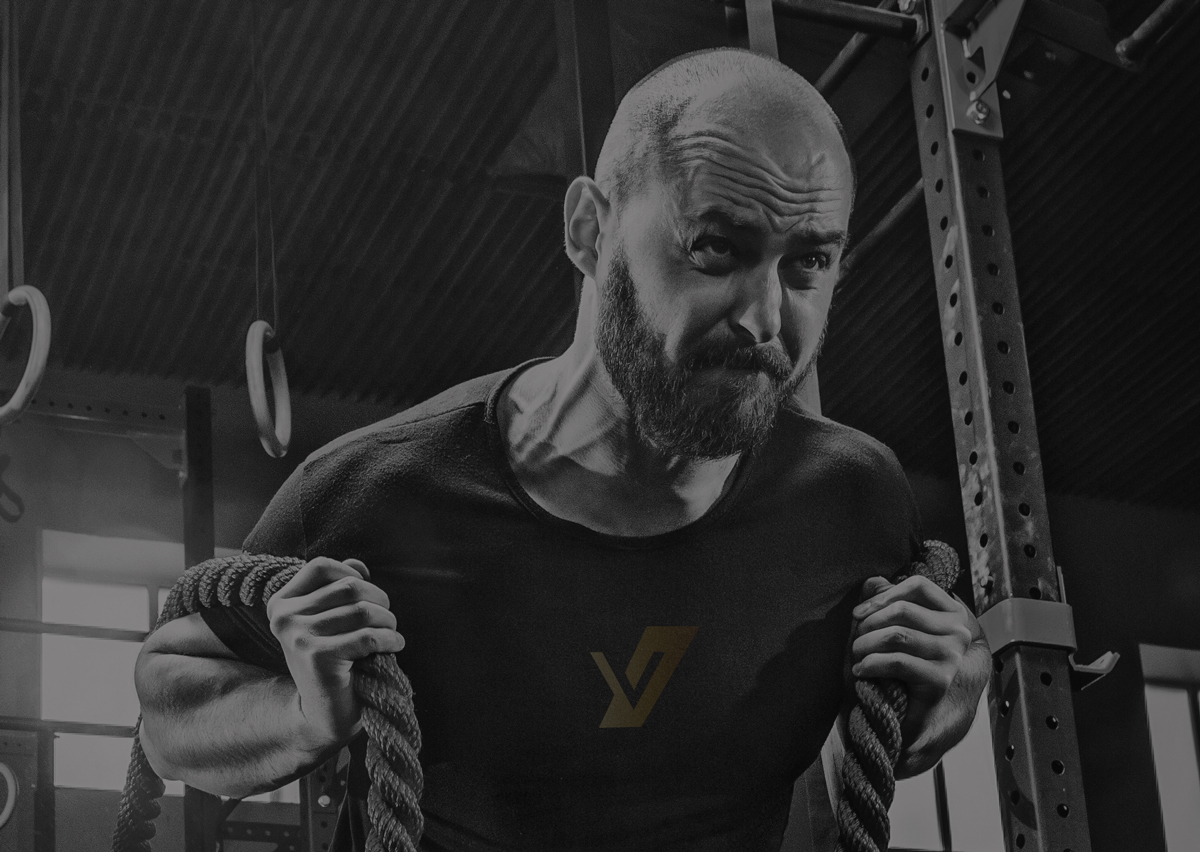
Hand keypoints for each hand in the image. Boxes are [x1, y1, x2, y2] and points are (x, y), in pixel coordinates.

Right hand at [266, 557, 403, 755]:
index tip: (367, 597)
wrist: (324, 716)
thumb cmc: (334, 663)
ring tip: (391, 635)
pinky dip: (390, 640)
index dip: (352, 576)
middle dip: (380, 601)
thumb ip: (339, 588)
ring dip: (388, 622)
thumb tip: (357, 565)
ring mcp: (298, 636)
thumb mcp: (331, 620)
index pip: (322, 567)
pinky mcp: (317, 657)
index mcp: (281, 603)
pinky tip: (394, 647)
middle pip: (349, 587)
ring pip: (362, 611)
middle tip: (387, 620)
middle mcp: (284, 617)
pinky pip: (368, 637)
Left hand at [850, 574, 990, 777]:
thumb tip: (873, 581)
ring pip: (898, 634)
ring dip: (866, 645)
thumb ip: (881, 601)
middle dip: (869, 624)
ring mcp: (952, 656)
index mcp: (950, 613)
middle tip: (854, 642)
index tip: (858, 614)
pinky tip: (861, 672)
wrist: (899, 716)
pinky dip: (871, 664)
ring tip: (856, 657)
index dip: (883, 596)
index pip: (919, 586)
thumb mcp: (883, 628)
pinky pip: (898, 661)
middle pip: (903, 610)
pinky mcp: (940, 680)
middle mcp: (958, 632)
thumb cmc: (889, 667)